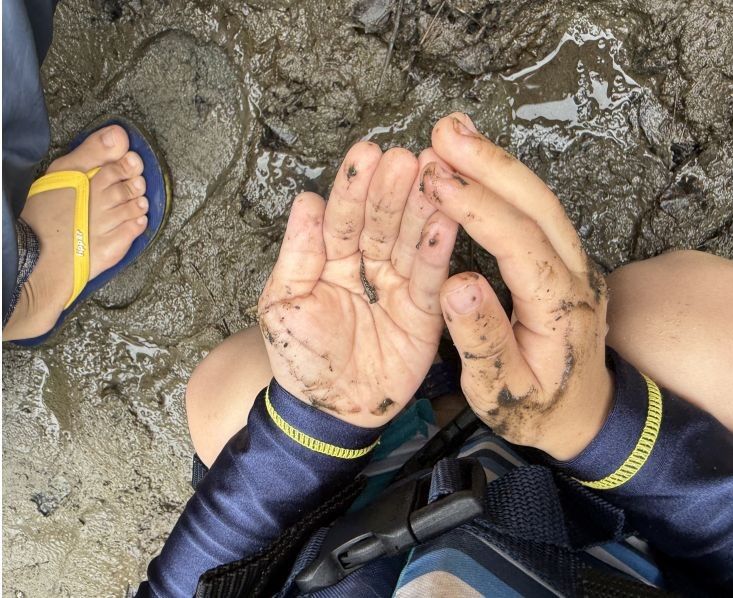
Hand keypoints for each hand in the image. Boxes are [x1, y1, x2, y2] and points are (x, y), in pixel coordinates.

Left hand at [258, 143, 457, 427]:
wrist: (329, 412)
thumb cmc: (300, 359)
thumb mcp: (282, 305)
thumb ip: (297, 255)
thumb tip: (305, 201)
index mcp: (330, 259)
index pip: (343, 216)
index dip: (354, 187)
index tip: (366, 154)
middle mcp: (367, 266)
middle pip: (382, 222)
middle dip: (393, 190)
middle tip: (408, 158)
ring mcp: (397, 287)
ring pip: (409, 243)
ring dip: (423, 209)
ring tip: (435, 177)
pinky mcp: (423, 312)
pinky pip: (429, 280)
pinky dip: (438, 252)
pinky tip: (447, 221)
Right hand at [421, 113, 612, 459]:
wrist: (587, 416)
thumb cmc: (538, 410)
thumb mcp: (500, 392)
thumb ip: (482, 340)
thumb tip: (457, 284)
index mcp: (560, 309)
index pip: (521, 243)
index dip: (477, 207)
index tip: (435, 180)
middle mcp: (577, 276)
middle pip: (539, 205)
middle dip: (490, 163)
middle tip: (443, 131)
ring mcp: (577, 264)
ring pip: (543, 201)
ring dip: (498, 164)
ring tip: (453, 133)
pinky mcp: (567, 260)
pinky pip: (539, 211)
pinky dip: (506, 181)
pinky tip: (477, 163)